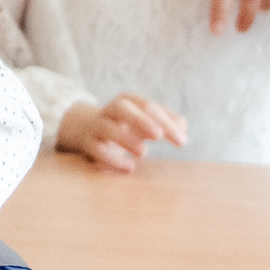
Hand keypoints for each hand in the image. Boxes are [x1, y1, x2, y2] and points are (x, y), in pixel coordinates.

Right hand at [56, 94, 185, 171]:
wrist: (86, 129)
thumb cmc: (125, 124)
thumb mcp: (145, 120)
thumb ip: (165, 121)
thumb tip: (182, 126)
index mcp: (128, 101)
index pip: (148, 107)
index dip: (166, 122)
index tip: (182, 141)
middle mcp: (110, 110)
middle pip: (123, 109)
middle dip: (141, 121)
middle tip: (158, 135)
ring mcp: (97, 126)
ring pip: (107, 129)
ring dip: (125, 139)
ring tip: (144, 153)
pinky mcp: (87, 144)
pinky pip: (97, 150)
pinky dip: (112, 159)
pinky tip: (129, 168)